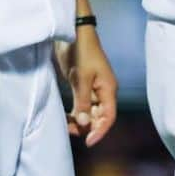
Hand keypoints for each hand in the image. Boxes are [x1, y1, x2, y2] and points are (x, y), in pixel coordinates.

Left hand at [55, 27, 118, 146]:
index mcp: (108, 89)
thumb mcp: (82, 78)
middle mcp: (103, 91)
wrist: (74, 33)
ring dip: (79, 121)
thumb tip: (84, 124)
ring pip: (89, 112)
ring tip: (65, 126)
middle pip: (99, 117)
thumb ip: (83, 102)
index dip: (100, 131)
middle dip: (87, 127)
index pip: (109, 116)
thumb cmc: (82, 53)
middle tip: (70, 132)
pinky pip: (81, 105)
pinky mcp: (82, 85)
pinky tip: (65, 117)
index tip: (88, 142)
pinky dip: (75, 113)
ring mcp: (93, 88)